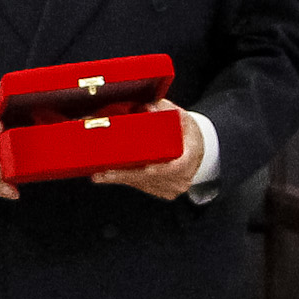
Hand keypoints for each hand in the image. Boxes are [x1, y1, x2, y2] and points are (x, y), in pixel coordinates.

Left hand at [91, 99, 206, 200]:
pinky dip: (126, 180)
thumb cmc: (188, 134)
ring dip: (121, 179)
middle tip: (103, 172)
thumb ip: (165, 108)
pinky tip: (109, 176)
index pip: (173, 168)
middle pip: (151, 179)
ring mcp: (173, 188)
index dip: (154, 170)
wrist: (197, 150)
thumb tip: (148, 105)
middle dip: (125, 176)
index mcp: (190, 158)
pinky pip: (143, 187)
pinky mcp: (164, 192)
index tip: (138, 169)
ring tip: (100, 174)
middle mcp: (182, 177)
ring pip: (143, 185)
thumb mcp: (182, 117)